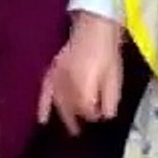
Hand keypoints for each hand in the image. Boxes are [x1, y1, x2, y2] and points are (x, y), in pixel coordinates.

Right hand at [37, 12, 123, 135]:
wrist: (94, 26)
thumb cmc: (108, 52)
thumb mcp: (115, 76)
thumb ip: (110, 99)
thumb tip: (106, 117)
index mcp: (84, 88)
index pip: (87, 111)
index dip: (94, 115)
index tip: (101, 116)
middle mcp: (67, 87)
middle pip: (72, 109)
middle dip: (80, 118)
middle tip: (85, 130)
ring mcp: (58, 79)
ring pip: (59, 104)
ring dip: (64, 116)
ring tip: (71, 129)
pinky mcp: (53, 71)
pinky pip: (45, 92)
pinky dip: (43, 106)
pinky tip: (43, 120)